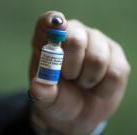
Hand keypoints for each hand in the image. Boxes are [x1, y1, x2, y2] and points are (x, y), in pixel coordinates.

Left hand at [29, 11, 130, 134]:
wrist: (77, 112)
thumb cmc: (58, 99)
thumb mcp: (46, 99)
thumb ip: (42, 93)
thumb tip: (37, 86)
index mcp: (49, 42)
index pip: (47, 22)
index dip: (52, 23)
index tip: (57, 27)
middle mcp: (74, 35)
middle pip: (75, 40)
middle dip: (70, 68)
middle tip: (69, 78)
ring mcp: (97, 42)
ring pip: (97, 58)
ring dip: (87, 79)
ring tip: (82, 83)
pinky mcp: (115, 55)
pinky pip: (114, 72)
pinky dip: (104, 87)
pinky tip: (97, 86)